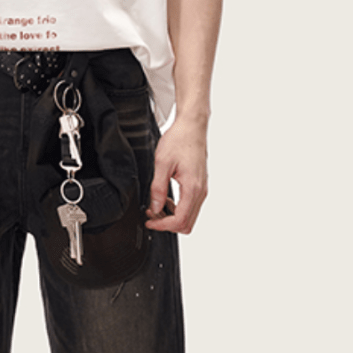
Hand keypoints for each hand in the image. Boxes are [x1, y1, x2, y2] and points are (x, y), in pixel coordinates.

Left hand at [145, 119, 208, 233]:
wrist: (191, 127)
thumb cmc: (180, 140)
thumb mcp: (162, 164)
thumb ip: (158, 188)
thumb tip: (155, 207)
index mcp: (192, 188)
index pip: (180, 220)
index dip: (162, 225)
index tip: (150, 221)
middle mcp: (200, 191)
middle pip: (187, 223)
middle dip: (167, 223)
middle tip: (151, 215)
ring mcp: (202, 189)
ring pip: (189, 216)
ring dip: (172, 216)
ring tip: (156, 206)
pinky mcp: (200, 185)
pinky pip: (190, 205)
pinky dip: (177, 208)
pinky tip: (166, 199)